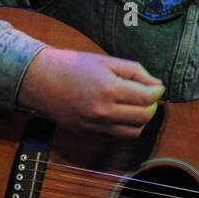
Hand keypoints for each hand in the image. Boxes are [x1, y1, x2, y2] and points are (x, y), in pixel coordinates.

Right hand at [17, 46, 165, 138]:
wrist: (40, 80)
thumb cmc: (74, 65)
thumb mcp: (107, 61)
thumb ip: (135, 71)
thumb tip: (157, 85)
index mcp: (109, 90)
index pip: (147, 98)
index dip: (158, 91)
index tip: (158, 86)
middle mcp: (103, 112)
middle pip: (144, 117)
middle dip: (151, 106)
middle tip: (148, 95)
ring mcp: (94, 126)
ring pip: (133, 132)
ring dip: (140, 120)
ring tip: (136, 106)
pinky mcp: (87, 134)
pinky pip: (115, 136)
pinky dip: (124, 127)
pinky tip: (120, 113)